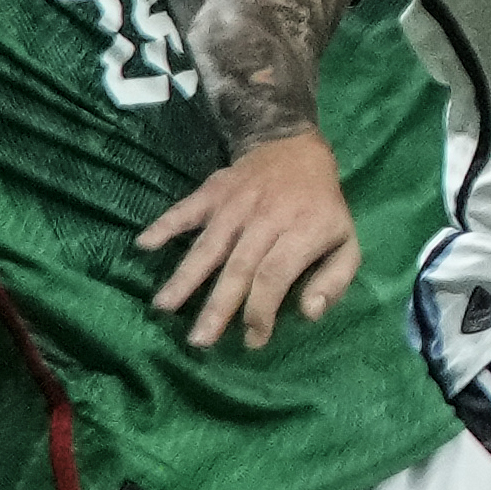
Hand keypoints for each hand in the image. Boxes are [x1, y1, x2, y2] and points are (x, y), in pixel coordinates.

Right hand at [138, 132, 360, 348]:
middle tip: (198, 340)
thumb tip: (310, 313)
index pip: (275, 276)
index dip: (262, 310)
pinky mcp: (214, 191)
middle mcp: (266, 218)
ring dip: (185, 276)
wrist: (294, 149)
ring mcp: (236, 204)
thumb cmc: (321, 208)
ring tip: (163, 306)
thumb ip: (335, 280)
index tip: (252, 340)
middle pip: (239, 267)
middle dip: (218, 306)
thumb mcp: (347, 242)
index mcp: (302, 232)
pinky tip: (143, 244)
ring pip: (209, 244)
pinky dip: (164, 225)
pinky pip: (186, 209)